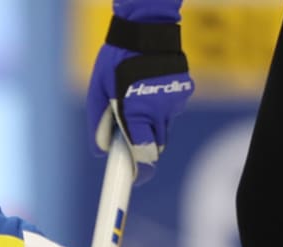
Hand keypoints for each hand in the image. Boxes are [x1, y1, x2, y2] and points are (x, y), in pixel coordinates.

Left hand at [86, 3, 192, 183]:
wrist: (147, 29)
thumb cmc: (115, 60)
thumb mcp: (98, 91)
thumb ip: (98, 125)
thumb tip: (101, 152)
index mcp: (136, 112)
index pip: (143, 154)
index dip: (139, 172)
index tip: (132, 182)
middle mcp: (159, 111)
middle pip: (155, 146)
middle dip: (143, 146)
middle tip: (128, 135)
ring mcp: (175, 102)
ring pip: (164, 128)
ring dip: (151, 124)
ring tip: (136, 98)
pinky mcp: (184, 93)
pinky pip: (171, 111)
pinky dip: (160, 107)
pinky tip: (149, 87)